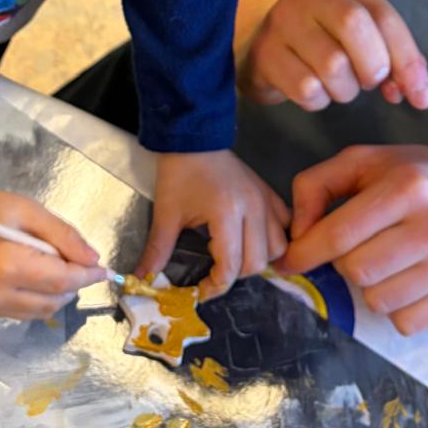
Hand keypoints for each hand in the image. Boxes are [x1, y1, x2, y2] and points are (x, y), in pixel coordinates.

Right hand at [0, 172, 105, 320]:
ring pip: (41, 311)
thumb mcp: (29, 211)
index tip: (105, 269)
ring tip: (59, 266)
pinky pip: (24, 312)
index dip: (88, 276)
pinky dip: (40, 299)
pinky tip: (40, 277)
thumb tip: (93, 260)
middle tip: (79, 261)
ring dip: (59, 294)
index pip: (62, 281)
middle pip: (54, 300)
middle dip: (75, 284)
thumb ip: (64, 236)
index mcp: (9, 266)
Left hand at [142, 150, 289, 299]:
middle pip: (258, 262)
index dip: (215, 286)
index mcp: (226, 213)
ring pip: (278, 246)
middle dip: (236, 275)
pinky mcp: (270, 194)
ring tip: (236, 256)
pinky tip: (256, 240)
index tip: (200, 289)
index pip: (232, 266)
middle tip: (215, 272)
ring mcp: (265, 200)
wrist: (194, 137)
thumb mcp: (165, 214)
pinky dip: (275, 239)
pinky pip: (285, 224)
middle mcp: (253, 209)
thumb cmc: (179, 174)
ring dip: (259, 259)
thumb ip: (157, 250)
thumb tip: (142, 278)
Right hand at [238, 0, 427, 111]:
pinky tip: (315, 91)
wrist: (267, 51)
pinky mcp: (263, 54)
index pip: (383, 15)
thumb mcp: (363, 37)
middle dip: (373, 66)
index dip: (407, 59)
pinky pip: (307, 88)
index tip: (422, 97)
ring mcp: (279, 20)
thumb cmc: (326, 41)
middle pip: (354, 25)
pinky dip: (320, 101)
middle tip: (370, 83)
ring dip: (346, 89)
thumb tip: (420, 94)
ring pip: (331, 63)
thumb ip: (395, 57)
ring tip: (340, 86)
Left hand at [282, 146, 427, 334]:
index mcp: (407, 184)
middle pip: (357, 271)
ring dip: (371, 286)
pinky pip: (406, 323)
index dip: (304, 253)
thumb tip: (296, 237)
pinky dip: (397, 307)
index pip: (339, 234)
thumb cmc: (416, 175)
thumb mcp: (365, 161)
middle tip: (360, 244)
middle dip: (345, 262)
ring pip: (379, 301)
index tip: (287, 262)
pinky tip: (409, 277)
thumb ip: (316, 186)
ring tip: (388, 258)